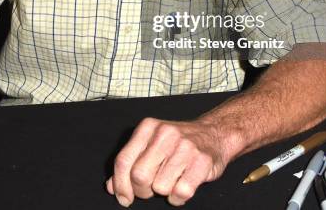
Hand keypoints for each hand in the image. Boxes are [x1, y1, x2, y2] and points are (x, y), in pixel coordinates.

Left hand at [106, 117, 228, 206]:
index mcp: (148, 127)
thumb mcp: (150, 144)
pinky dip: (178, 197)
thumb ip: (131, 162)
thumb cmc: (177, 142)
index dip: (120, 184)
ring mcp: (185, 147)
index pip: (124, 160)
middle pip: (140, 176)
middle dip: (142, 191)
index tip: (123, 198)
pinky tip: (182, 186)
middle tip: (150, 189)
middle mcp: (165, 134)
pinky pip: (181, 192)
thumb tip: (112, 186)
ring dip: (164, 192)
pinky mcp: (202, 161)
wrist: (213, 134)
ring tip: (171, 180)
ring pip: (160, 187)